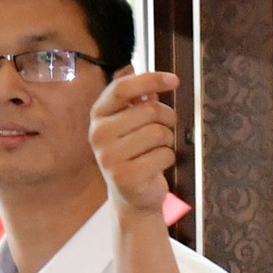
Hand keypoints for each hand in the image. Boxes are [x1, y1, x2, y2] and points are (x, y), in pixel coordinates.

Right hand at [88, 67, 184, 217]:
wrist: (131, 194)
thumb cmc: (136, 152)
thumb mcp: (131, 123)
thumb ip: (138, 100)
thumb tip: (148, 78)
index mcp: (99, 115)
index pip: (122, 88)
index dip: (150, 80)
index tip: (174, 80)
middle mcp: (98, 133)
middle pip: (150, 110)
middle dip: (167, 118)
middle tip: (164, 130)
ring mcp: (108, 155)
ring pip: (159, 133)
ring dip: (167, 140)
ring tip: (156, 149)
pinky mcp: (124, 175)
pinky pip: (164, 155)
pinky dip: (168, 159)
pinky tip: (155, 165)